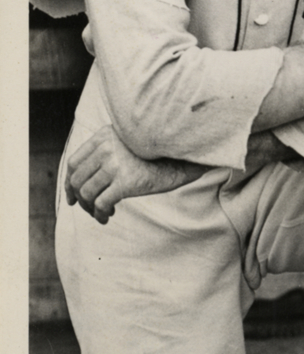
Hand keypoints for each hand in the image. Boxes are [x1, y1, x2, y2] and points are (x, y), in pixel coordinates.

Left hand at [64, 125, 206, 222]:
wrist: (184, 157)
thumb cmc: (157, 153)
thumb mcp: (128, 143)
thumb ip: (106, 150)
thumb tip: (79, 179)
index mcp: (105, 136)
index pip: (74, 162)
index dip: (69, 182)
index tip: (73, 196)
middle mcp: (107, 148)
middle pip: (78, 179)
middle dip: (80, 199)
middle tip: (88, 209)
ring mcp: (115, 164)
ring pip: (87, 193)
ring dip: (90, 208)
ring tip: (101, 213)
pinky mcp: (125, 181)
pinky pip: (101, 204)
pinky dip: (100, 214)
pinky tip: (107, 217)